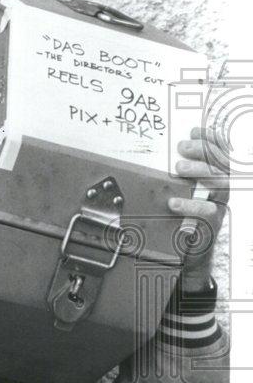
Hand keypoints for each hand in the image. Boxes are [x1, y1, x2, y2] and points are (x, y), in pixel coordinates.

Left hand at [169, 126, 229, 291]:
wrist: (187, 253)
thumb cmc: (180, 219)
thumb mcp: (176, 193)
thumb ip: (174, 178)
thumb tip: (159, 156)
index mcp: (215, 178)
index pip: (221, 152)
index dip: (212, 138)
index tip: (195, 128)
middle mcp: (221, 190)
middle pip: (222, 164)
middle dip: (204, 150)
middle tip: (182, 146)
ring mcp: (219, 207)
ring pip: (220, 183)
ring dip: (200, 171)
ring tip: (177, 167)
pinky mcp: (212, 226)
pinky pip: (208, 213)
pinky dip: (191, 206)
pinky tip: (174, 203)